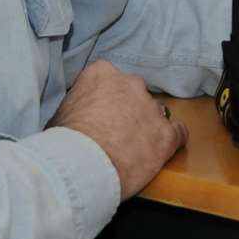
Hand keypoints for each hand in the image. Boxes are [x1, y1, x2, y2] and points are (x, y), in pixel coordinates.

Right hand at [48, 60, 186, 201]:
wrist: (80, 165)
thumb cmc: (63, 142)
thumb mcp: (60, 112)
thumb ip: (77, 105)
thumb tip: (75, 115)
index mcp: (102, 73)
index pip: (110, 79)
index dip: (107, 97)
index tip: (102, 112)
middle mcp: (131, 84)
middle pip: (135, 93)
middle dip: (129, 109)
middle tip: (117, 131)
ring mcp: (151, 108)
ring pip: (155, 112)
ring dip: (148, 125)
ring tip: (136, 146)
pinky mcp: (166, 134)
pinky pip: (178, 132)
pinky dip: (172, 140)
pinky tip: (162, 149)